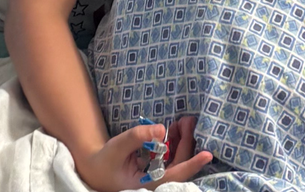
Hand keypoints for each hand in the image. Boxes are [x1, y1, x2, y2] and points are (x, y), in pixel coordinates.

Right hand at [76, 118, 211, 191]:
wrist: (96, 171)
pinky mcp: (157, 171)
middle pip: (179, 165)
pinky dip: (175, 144)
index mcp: (147, 184)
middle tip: (189, 120)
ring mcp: (158, 177)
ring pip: (178, 161)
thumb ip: (138, 137)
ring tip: (184, 122)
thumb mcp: (118, 147)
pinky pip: (172, 159)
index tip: (207, 154)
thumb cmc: (105, 161)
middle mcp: (156, 183)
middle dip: (187, 143)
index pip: (174, 175)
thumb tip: (161, 129)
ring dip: (183, 142)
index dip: (191, 164)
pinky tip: (175, 130)